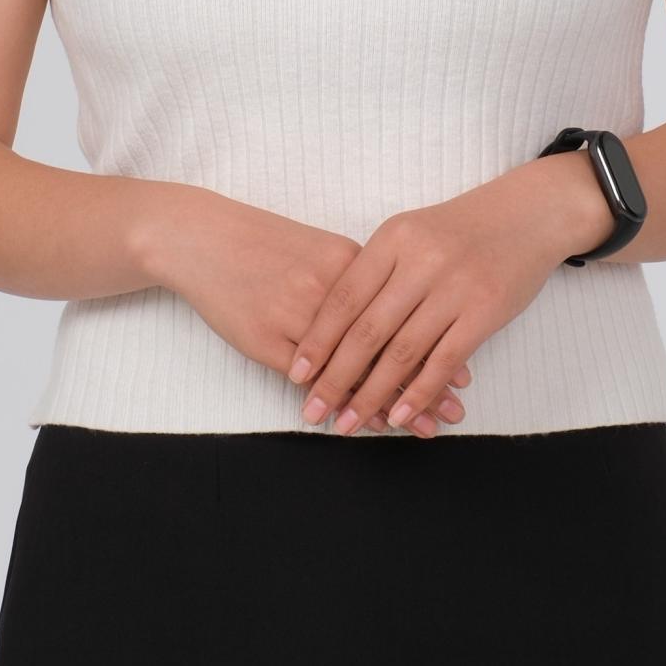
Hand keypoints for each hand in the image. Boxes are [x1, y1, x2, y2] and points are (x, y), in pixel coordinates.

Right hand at [148, 189, 474, 432]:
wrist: (201, 238)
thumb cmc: (263, 245)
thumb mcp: (319, 251)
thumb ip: (359, 281)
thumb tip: (403, 313)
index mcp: (348, 260)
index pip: (404, 314)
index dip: (436, 347)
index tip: (464, 375)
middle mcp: (328, 288)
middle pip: (386, 343)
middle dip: (426, 382)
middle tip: (454, 412)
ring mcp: (296, 314)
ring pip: (354, 367)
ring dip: (390, 401)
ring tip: (422, 427)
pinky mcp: (266, 338)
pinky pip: (314, 381)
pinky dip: (344, 403)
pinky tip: (366, 422)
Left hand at [286, 152, 611, 437]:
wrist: (527, 215)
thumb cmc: (460, 229)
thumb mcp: (410, 235)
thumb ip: (376, 273)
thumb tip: (332, 327)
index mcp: (393, 240)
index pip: (344, 299)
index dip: (318, 341)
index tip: (297, 374)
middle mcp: (420, 262)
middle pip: (367, 331)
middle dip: (335, 378)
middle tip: (314, 411)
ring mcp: (454, 287)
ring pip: (402, 352)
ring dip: (372, 394)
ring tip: (350, 422)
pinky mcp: (485, 311)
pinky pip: (444, 361)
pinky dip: (419, 393)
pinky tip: (399, 416)